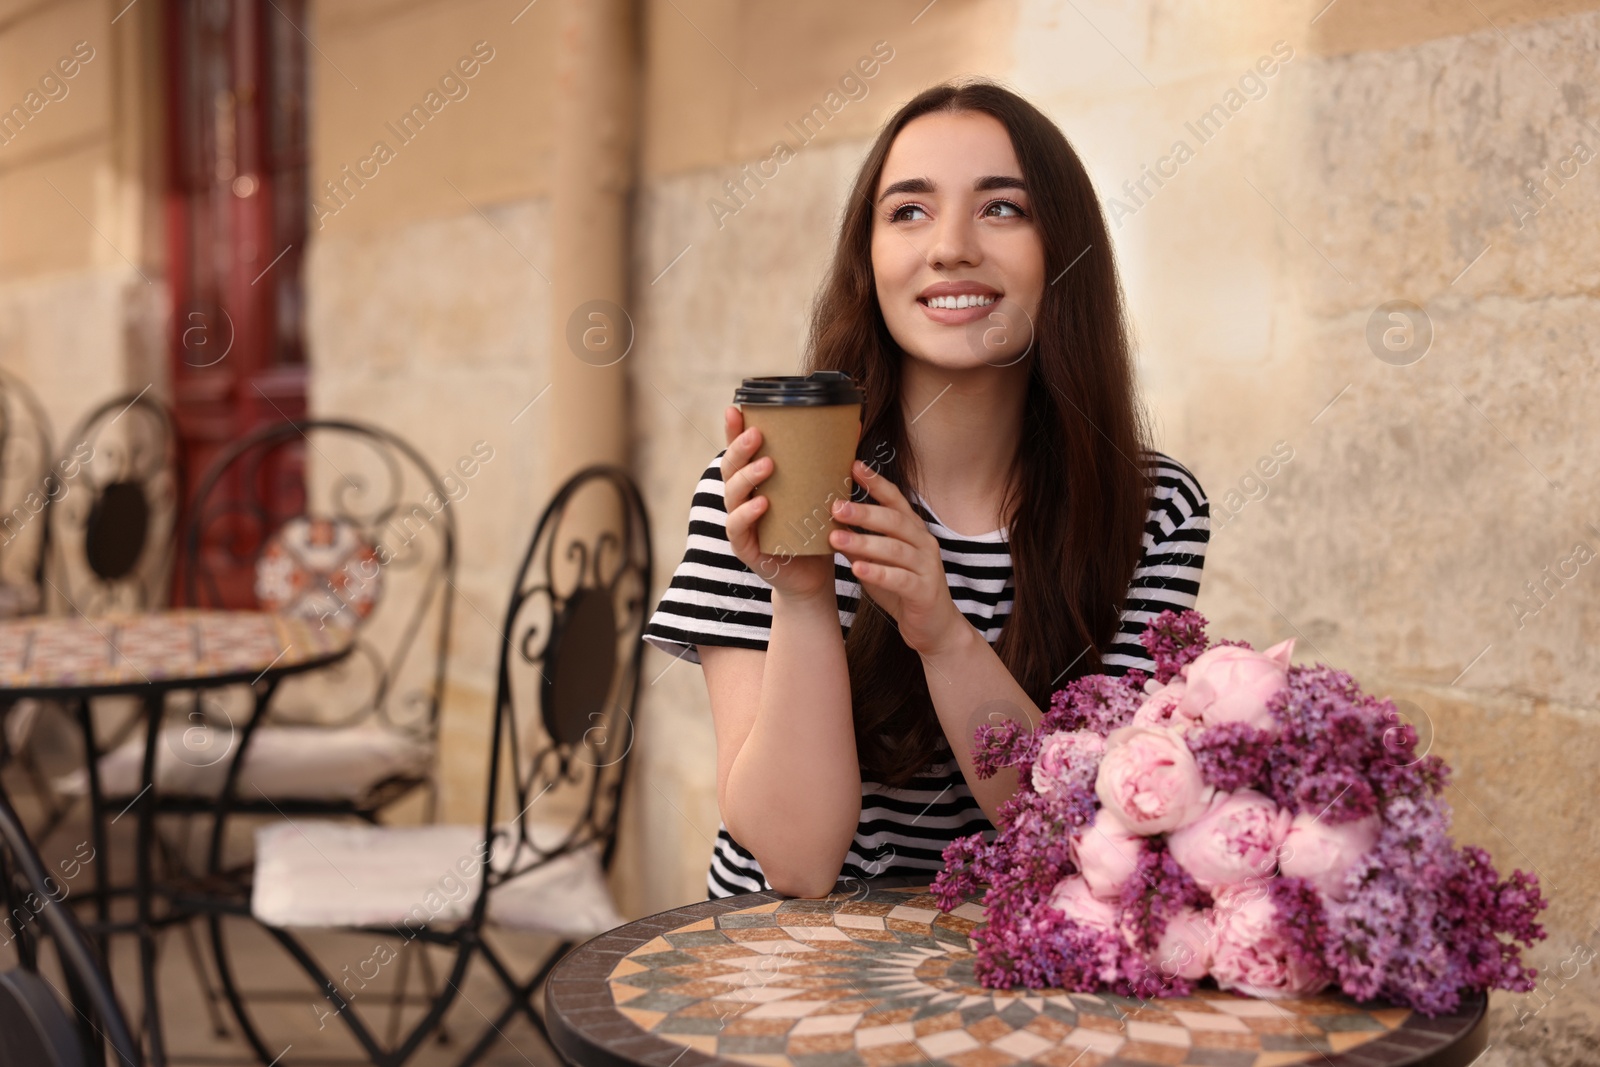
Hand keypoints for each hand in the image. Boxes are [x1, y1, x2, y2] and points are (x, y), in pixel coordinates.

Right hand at [719, 406, 834, 600]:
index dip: (733, 432)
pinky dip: (747, 514)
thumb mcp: (820, 493)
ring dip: (747, 477)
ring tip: (767, 465)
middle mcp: (742, 500)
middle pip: (730, 469)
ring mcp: (741, 524)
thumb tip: (853, 427)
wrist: (814, 577)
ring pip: (732, 496)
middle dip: (739, 449)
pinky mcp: (746, 548)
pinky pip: (738, 528)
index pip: (740, 453)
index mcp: (755, 483)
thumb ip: (828, 464)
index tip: (735, 408)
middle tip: (757, 434)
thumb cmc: (813, 531)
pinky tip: (762, 503)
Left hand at [828, 460, 970, 656]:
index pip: (896, 500)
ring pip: (895, 549)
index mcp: (913, 531)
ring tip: (836, 538)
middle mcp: (924, 543)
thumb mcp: (879, 563)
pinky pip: (900, 579)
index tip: (853, 466)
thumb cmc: (903, 590)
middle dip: (864, 511)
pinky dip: (878, 573)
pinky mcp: (925, 592)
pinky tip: (857, 569)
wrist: (934, 627)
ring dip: (864, 542)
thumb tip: (831, 526)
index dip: (876, 483)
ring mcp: (927, 567)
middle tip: (834, 506)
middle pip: (894, 521)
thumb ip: (861, 546)